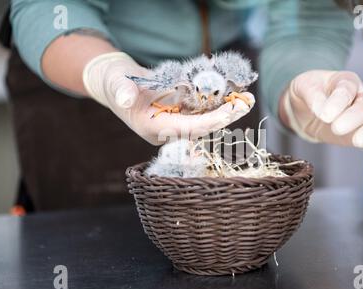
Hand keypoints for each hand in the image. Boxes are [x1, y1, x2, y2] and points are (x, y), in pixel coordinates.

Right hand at [83, 52, 254, 144]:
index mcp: (154, 128)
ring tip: (247, 97)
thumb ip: (121, 91)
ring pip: (206, 120)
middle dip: (226, 116)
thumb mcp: (115, 84)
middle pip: (203, 128)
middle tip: (247, 102)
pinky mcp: (180, 113)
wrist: (115, 85)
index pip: (189, 129)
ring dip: (228, 110)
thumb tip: (126, 98)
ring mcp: (176, 123)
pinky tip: (235, 94)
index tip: (231, 110)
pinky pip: (203, 111)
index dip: (211, 121)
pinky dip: (219, 104)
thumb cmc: (114, 84)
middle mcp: (168, 130)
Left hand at [281, 70, 362, 159]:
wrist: (305, 109)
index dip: (337, 102)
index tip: (325, 115)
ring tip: (356, 142)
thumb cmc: (309, 93)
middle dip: (353, 117)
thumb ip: (312, 95)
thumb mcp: (303, 87)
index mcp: (346, 81)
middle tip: (336, 127)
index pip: (346, 89)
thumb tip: (321, 110)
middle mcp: (360, 97)